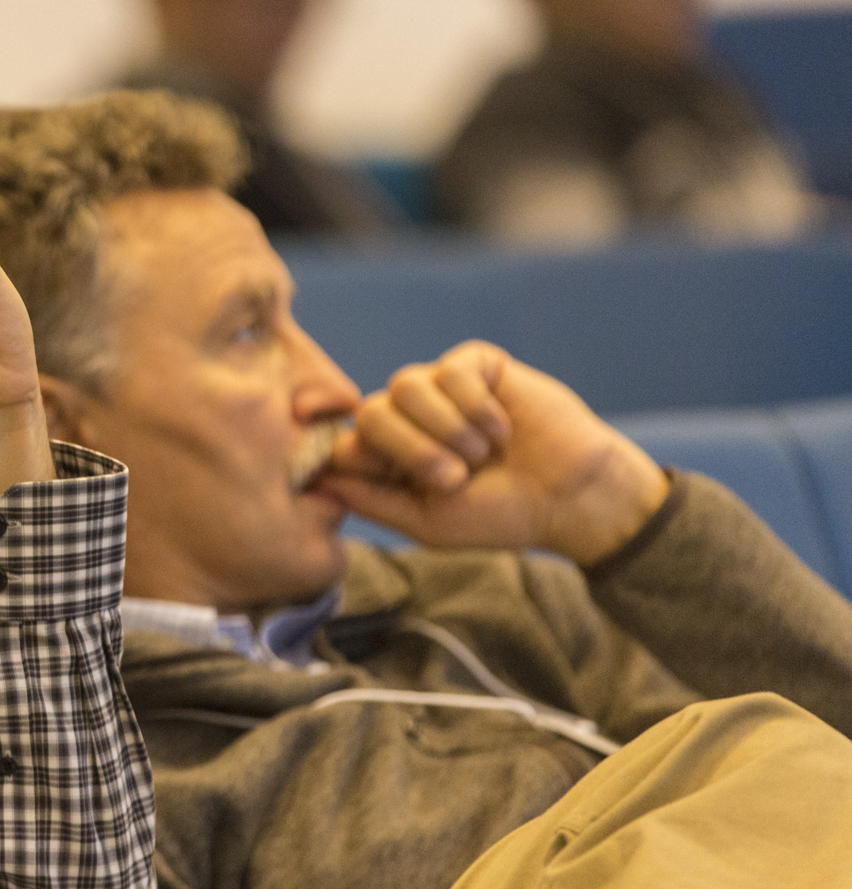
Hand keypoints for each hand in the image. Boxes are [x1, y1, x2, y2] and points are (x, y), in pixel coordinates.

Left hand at [314, 340, 668, 565]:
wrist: (570, 496)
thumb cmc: (500, 516)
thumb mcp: (427, 523)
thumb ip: (371, 500)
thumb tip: (317, 480)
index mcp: (388, 458)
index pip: (343, 443)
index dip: (355, 456)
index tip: (391, 478)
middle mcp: (407, 419)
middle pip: (370, 413)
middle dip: (411, 449)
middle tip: (455, 477)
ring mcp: (439, 389)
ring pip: (405, 385)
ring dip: (447, 429)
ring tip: (483, 455)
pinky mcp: (475, 365)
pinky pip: (451, 370)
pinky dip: (477, 407)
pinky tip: (503, 430)